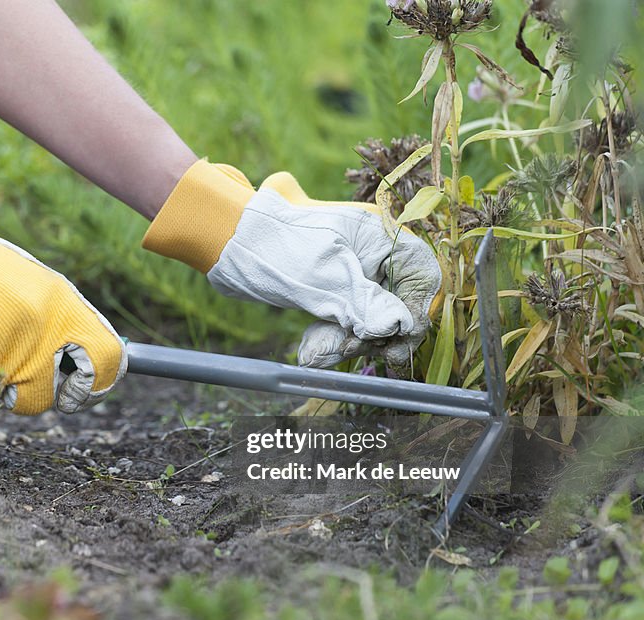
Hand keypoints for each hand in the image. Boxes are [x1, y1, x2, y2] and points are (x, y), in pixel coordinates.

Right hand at [0, 167, 126, 414]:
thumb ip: (57, 322)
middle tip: (8, 368)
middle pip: (45, 397)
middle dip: (27, 391)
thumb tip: (85, 359)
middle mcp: (32, 333)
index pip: (104, 360)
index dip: (93, 382)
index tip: (80, 388)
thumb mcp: (29, 282)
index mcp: (58, 306)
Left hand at [142, 160, 440, 365]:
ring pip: (369, 319)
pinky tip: (312, 352)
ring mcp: (352, 273)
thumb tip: (397, 327)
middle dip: (374, 334)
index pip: (422, 276)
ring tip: (319, 352)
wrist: (229, 242)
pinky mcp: (332, 292)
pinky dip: (331, 340)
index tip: (396, 339)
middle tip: (352, 350)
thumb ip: (364, 303)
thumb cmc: (278, 247)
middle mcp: (373, 254)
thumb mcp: (326, 277)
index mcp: (382, 236)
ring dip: (348, 342)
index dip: (414, 311)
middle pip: (397, 303)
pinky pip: (344, 323)